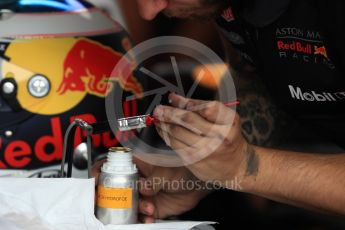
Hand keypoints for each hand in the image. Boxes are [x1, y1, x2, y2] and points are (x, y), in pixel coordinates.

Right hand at [92, 156, 209, 222]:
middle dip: (113, 199)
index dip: (100, 174)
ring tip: (149, 208)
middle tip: (118, 204)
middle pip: (114, 190)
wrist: (197, 183)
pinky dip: (143, 220)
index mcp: (136, 164)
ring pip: (126, 206)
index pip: (112, 166)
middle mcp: (136, 180)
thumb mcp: (166, 171)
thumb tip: (142, 189)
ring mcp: (141, 194)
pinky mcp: (149, 207)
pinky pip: (140, 216)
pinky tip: (150, 218)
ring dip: (134, 210)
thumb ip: (152, 180)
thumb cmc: (182, 168)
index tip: (95, 183)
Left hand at [153, 93, 252, 188]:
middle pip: (188, 120)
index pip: (205, 107)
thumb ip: (206, 109)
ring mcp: (206, 150)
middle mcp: (219, 136)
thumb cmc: (228, 138)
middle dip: (169, 112)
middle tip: (159, 108)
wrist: (237, 166)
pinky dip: (165, 135)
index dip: (186, 101)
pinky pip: (175, 145)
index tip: (173, 97)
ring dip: (164, 123)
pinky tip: (162, 129)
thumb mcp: (226, 120)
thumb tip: (178, 100)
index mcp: (229, 122)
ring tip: (158, 117)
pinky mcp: (195, 160)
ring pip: (178, 132)